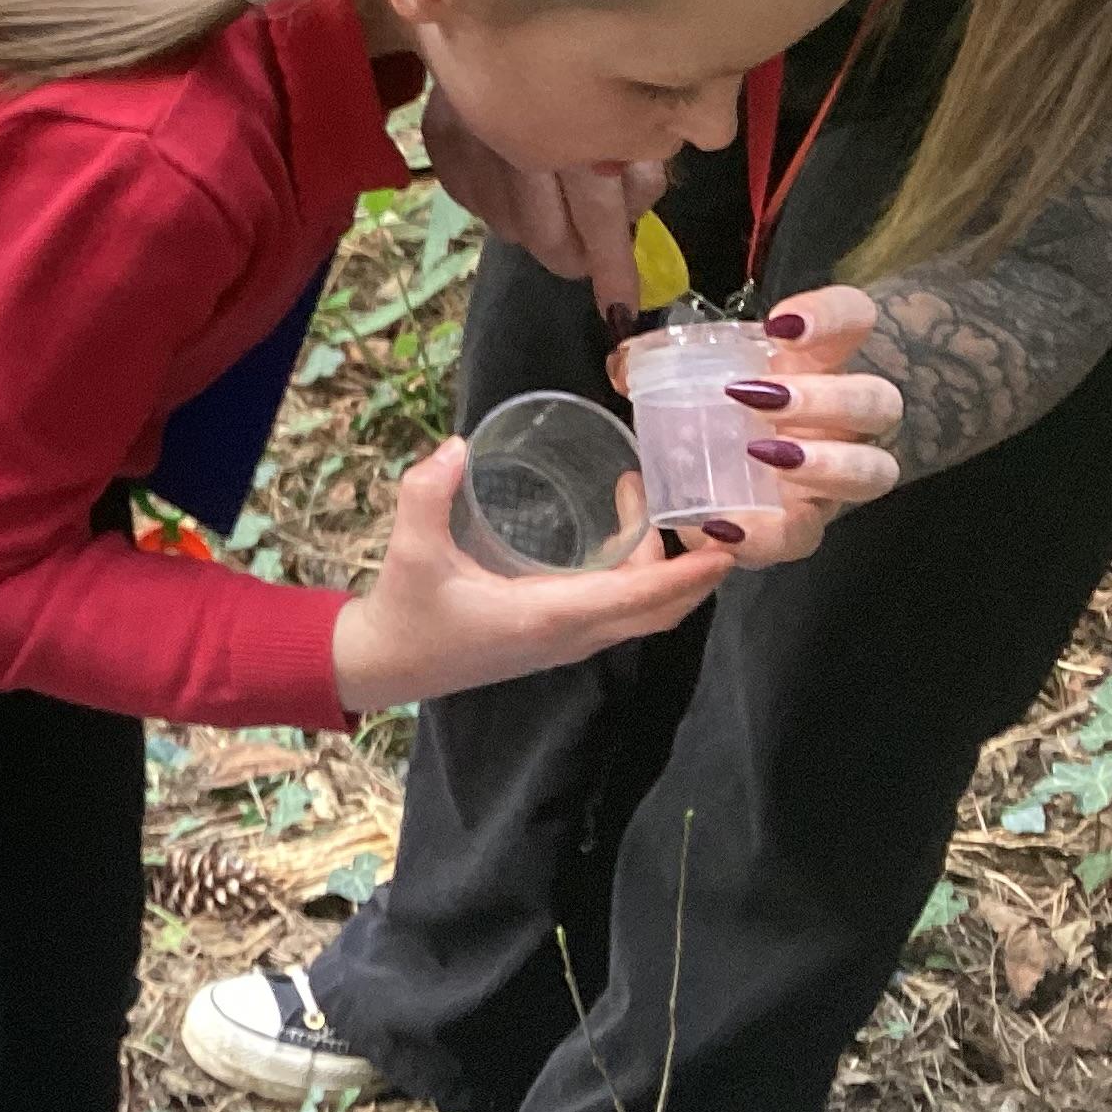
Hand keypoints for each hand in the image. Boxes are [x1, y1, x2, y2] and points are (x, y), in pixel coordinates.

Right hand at [330, 441, 733, 713]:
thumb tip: (457, 446)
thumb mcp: (411, 551)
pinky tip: (623, 539)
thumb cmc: (405, 613)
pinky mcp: (554, 639)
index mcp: (544, 617)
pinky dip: (640, 582)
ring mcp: (564, 643)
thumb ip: (427, 494)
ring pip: (640, 615)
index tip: (726, 550)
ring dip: (665, 573)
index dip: (685, 577)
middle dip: (693, 574)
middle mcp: (568, 636)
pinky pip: (619, 614)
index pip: (634, 599)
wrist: (385, 665)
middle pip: (656, 613)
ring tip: (653, 508)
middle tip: (707, 517)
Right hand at [420, 86, 667, 322]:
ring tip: (557, 230)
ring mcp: (474, 143)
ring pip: (505, 223)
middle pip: (547, 232)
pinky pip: (469, 195)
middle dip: (576, 257)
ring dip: (534, 234)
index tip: (622, 307)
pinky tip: (512, 196)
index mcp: (578, 136)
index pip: (602, 219)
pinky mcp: (441, 134)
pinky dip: (493, 205)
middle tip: (590, 266)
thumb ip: (652, 144)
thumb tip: (642, 197)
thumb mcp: (645, 85)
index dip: (614, 267)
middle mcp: (519, 149)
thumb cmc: (589, 28)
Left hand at [611, 287, 901, 567]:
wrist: (720, 472)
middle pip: (878, 401)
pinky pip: (805, 536)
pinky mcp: (808, 524)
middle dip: (827, 399)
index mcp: (818, 361)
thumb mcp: (691, 376)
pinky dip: (766, 534)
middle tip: (762, 397)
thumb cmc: (716, 406)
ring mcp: (836, 474)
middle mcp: (843, 417)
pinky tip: (724, 525)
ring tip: (761, 455)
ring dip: (823, 464)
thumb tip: (625, 365)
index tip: (780, 326)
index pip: (854, 317)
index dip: (830, 315)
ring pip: (872, 471)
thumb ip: (663, 363)